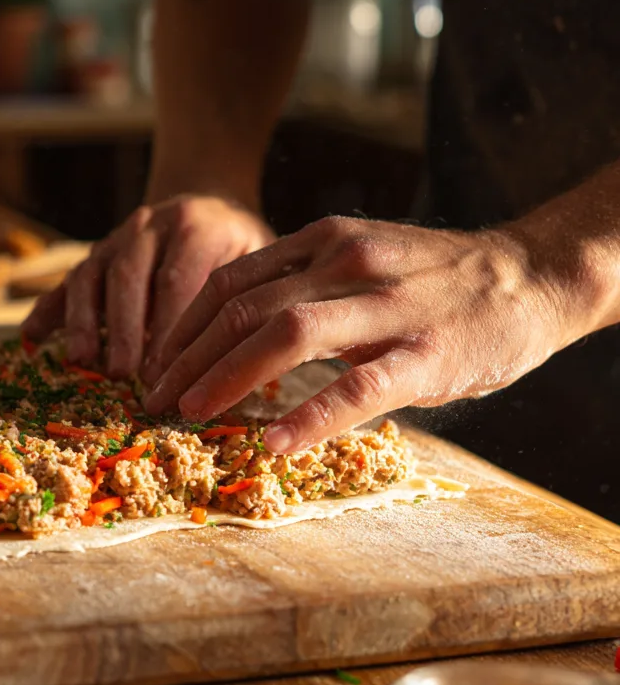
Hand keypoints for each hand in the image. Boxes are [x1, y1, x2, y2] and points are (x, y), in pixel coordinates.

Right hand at [22, 195, 274, 378]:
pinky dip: (47, 309)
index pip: (176, 279)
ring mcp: (116, 239)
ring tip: (83, 360)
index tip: (165, 371)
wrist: (205, 201)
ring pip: (92, 275)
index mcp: (195, 226)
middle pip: (129, 276)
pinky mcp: (94, 255)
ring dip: (84, 320)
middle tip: (122, 373)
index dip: (168, 327)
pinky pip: (66, 281)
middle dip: (124, 328)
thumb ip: (245, 299)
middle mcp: (149, 225)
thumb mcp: (256, 261)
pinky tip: (31, 338)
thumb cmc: (237, 248)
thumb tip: (244, 360)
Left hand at [142, 215, 586, 453]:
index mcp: (322, 242)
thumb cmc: (433, 277)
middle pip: (242, 309)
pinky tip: (273, 442)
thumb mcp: (357, 257)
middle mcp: (345, 264)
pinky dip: (309, 416)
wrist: (529, 274)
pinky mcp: (424, 353)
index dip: (181, 328)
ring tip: (191, 416)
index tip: (156, 366)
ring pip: (286, 336)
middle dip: (187, 359)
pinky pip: (356, 387)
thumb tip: (232, 331)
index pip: (228, 282)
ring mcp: (386, 307)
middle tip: (155, 401)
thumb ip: (299, 284)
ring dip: (227, 379)